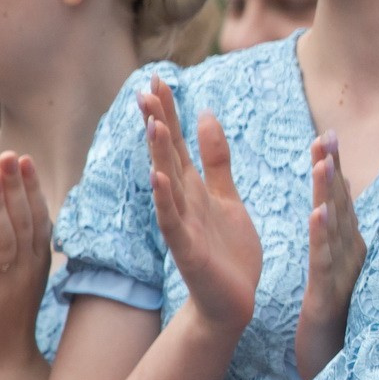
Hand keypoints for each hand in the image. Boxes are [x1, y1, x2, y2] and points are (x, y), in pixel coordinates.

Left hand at [0, 153, 52, 379]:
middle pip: (22, 220)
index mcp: (37, 263)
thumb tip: (31, 223)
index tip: (24, 160)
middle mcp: (27, 270)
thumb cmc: (12, 324)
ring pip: (4, 238)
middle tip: (10, 155)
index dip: (30, 188)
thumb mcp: (26, 282)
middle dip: (15, 186)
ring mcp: (6, 285)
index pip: (37, 217)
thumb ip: (27, 252)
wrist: (5, 368)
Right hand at [142, 79, 262, 335]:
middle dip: (158, 123)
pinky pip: (174, 222)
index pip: (176, 142)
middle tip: (146, 88)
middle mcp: (182, 201)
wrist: (232, 301)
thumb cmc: (228, 250)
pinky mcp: (188, 250)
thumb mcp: (225, 195)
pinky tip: (158, 179)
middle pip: (167, 155)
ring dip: (158, 154)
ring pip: (167, 183)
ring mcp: (183, 225)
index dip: (168, 111)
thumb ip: (215, 158)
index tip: (156, 78)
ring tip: (151, 123)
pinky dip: (165, 201)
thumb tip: (205, 115)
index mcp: (193, 187)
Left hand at [294, 133, 365, 379]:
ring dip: (330, 194)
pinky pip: (324, 263)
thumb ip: (341, 249)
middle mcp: (351, 258)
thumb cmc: (340, 328)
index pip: (340, 204)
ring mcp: (342, 276)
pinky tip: (318, 213)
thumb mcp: (338, 279)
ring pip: (335, 229)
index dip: (334, 171)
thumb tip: (341, 220)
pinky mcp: (326, 298)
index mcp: (348, 251)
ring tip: (323, 163)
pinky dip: (322, 236)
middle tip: (327, 136)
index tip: (326, 138)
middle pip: (341, 207)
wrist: (339, 372)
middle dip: (333, 171)